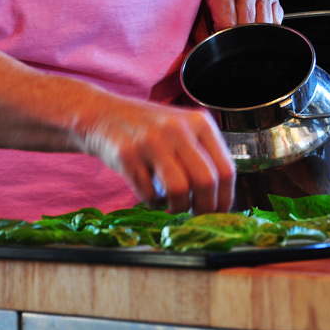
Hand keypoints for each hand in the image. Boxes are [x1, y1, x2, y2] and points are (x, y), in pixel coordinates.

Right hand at [83, 99, 235, 214]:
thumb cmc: (149, 128)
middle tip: (198, 216)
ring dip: (179, 207)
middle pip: (206, 182)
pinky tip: (152, 193)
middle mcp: (178, 129)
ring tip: (175, 207)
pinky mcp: (127, 155)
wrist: (102, 114)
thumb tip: (221, 198)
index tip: (220, 211)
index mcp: (200, 122)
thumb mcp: (183, 129)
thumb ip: (203, 155)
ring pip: (180, 190)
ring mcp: (151, 141)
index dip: (225, 198)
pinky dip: (154, 202)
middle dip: (206, 207)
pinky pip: (150, 193)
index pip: (226, 169)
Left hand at [192, 0, 283, 42]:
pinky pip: (275, 23)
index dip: (223, 36)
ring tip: (241, 30)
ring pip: (263, 25)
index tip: (220, 36)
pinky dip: (266, 31)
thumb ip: (203, 36)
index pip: (228, 23)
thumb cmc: (212, 8)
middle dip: (239, 37)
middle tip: (231, 36)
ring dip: (254, 35)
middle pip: (247, 25)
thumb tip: (206, 54)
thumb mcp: (201, 21)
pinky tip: (254, 26)